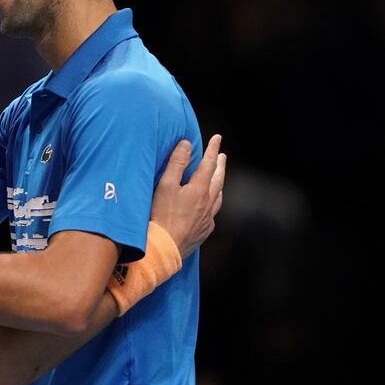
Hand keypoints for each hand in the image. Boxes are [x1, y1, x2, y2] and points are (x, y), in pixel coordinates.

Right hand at [151, 134, 225, 257]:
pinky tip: (209, 207)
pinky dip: (213, 204)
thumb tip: (187, 144)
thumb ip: (176, 164)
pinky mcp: (204, 231)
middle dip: (220, 166)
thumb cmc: (161, 215)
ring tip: (218, 179)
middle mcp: (207, 203)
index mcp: (198, 189)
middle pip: (217, 180)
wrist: (165, 247)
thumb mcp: (165, 186)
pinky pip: (212, 213)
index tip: (217, 138)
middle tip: (223, 156)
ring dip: (219, 184)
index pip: (208, 164)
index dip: (212, 149)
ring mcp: (207, 218)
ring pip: (218, 197)